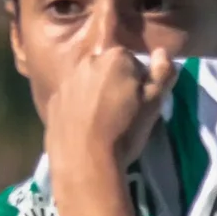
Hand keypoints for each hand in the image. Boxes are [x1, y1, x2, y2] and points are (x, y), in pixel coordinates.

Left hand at [45, 44, 174, 180]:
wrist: (85, 163)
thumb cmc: (124, 132)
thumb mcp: (154, 104)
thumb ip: (162, 74)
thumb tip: (162, 52)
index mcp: (116, 57)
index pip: (132, 62)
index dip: (138, 84)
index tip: (138, 104)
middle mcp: (88, 61)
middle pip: (107, 69)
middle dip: (115, 85)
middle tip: (120, 115)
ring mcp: (67, 80)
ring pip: (88, 84)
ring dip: (95, 96)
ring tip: (101, 125)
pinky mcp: (53, 101)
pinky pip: (71, 99)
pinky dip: (77, 109)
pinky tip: (84, 130)